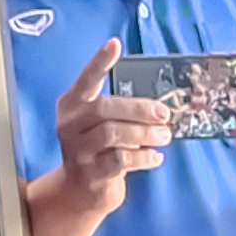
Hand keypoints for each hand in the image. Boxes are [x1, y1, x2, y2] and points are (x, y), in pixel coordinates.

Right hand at [48, 41, 170, 220]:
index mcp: (72, 106)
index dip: (100, 62)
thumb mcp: (102, 125)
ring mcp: (77, 150)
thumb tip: (160, 105)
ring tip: (165, 136)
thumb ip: (121, 111)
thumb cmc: (99, 150)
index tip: (115, 44)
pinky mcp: (90, 173)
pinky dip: (143, 158)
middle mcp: (70, 125)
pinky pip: (121, 160)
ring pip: (114, 134)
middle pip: (105, 109)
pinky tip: (156, 157)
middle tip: (164, 114)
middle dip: (139, 109)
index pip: (86, 80)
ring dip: (145, 134)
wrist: (81, 191)